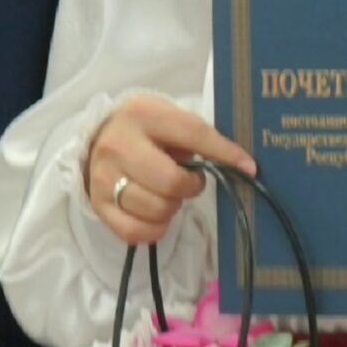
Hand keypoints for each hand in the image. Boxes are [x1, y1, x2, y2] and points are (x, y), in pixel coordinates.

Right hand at [84, 95, 254, 245]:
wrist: (98, 137)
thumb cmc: (147, 130)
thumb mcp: (171, 121)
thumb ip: (202, 139)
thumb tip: (245, 167)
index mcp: (143, 114)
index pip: (193, 134)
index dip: (224, 154)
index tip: (249, 168)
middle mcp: (118, 144)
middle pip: (170, 182)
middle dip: (189, 188)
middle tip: (188, 183)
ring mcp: (103, 177)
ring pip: (154, 209)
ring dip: (171, 208)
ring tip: (167, 195)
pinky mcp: (97, 204)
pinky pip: (134, 232)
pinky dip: (154, 229)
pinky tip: (156, 216)